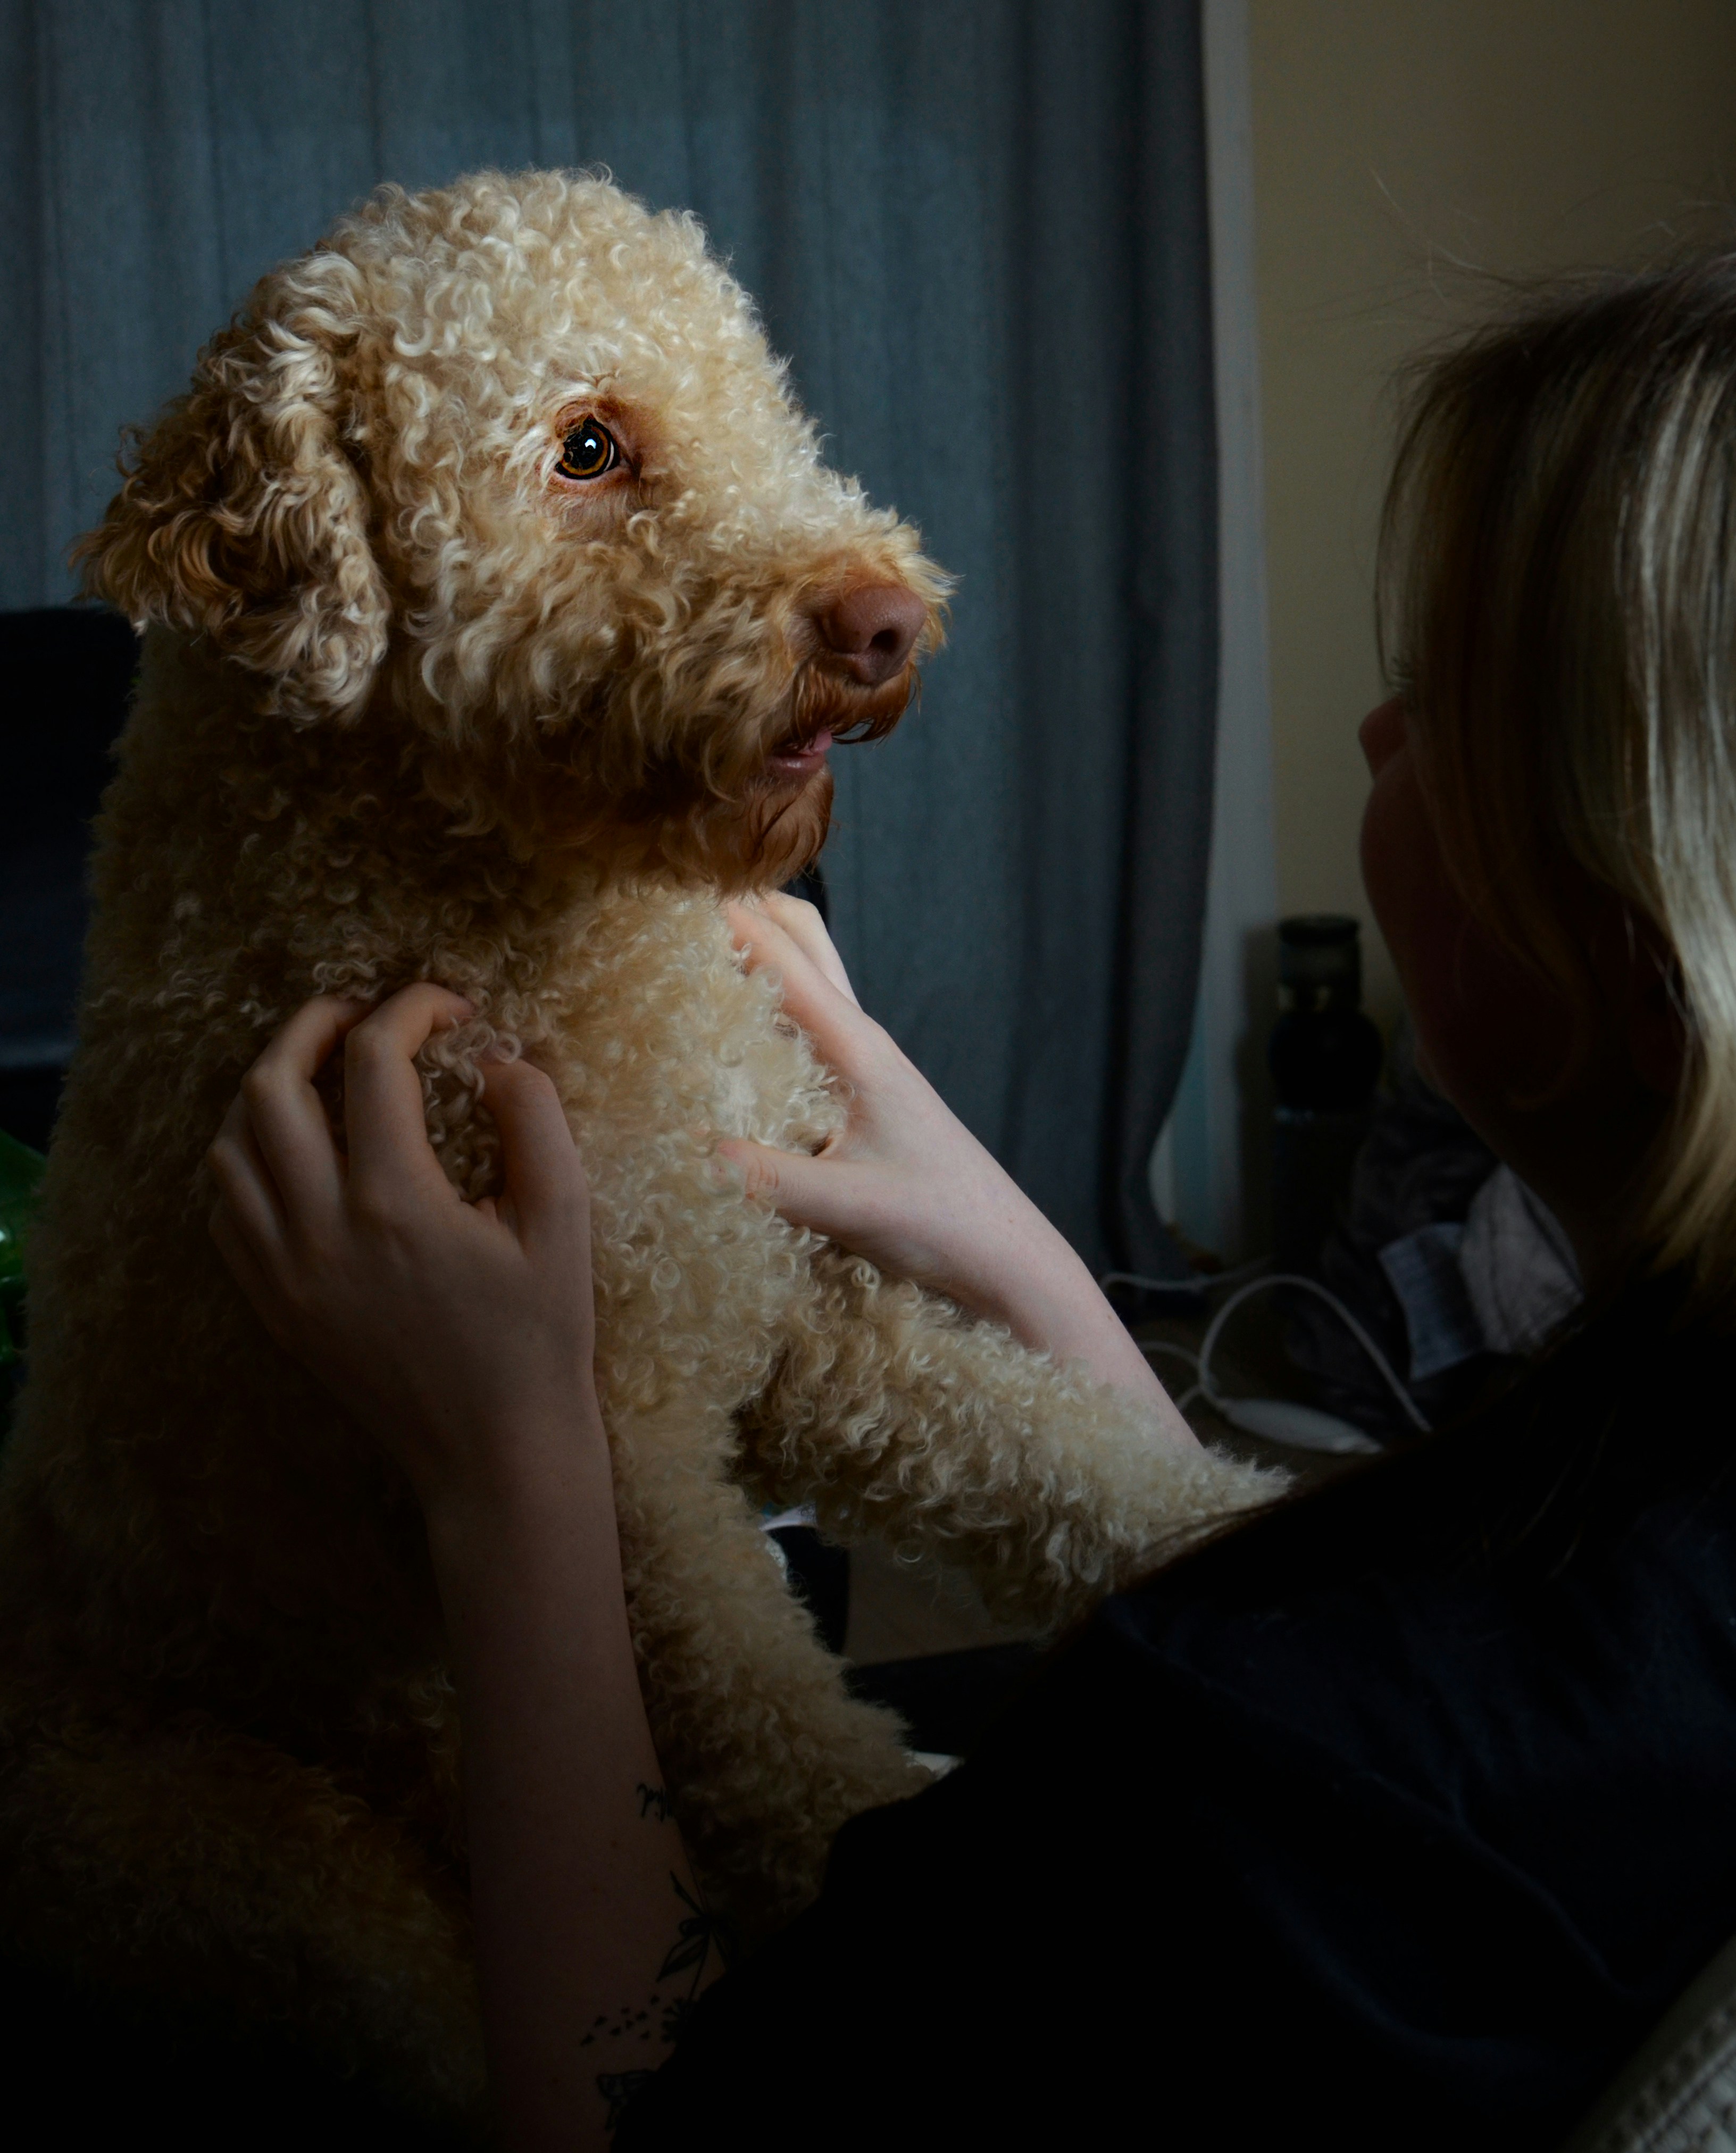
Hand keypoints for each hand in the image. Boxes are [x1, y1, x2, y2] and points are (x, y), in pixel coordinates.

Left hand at [207, 985, 600, 1515]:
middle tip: (361, 1013)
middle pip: (271, 1085)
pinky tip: (296, 1153)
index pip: (375, 1062)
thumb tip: (496, 1062)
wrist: (494, 1456)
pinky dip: (246, 1161)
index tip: (450, 1009)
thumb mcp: (565, 1225)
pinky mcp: (272, 1305)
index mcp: (396, 1202)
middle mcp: (321, 1230)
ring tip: (323, 1074)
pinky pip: (225, 1210)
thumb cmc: (539, 1341)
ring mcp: (284, 1272)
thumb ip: (536, 1125)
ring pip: (231, 1145)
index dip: (412, 1010)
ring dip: (269, 1089)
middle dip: (314, 1024)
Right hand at [720, 897, 1193, 1441]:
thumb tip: (681, 1152)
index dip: (728, 916)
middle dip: (752, 905)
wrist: (1006, 1260)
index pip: (785, 962)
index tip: (671, 882)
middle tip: (684, 894)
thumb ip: (766, 1181)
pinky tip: (734, 1035)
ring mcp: (868, 1070)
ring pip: (811, 982)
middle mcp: (864, 1045)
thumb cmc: (943, 1224)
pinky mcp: (864, 1102)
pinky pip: (809, 1032)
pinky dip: (772, 1007)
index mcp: (861, 1051)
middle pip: (807, 943)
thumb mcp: (849, 1207)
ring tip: (696, 944)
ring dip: (763, 951)